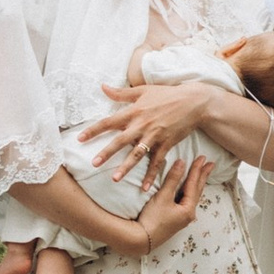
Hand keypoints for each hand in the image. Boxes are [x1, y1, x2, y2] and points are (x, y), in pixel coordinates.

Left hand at [87, 77, 216, 179]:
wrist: (193, 101)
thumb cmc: (166, 94)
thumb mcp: (143, 90)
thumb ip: (121, 93)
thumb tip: (102, 87)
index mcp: (135, 111)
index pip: (110, 121)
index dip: (94, 130)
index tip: (80, 139)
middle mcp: (142, 124)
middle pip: (121, 140)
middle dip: (107, 152)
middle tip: (94, 163)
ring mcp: (155, 135)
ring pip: (138, 153)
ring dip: (126, 167)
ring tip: (115, 179)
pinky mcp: (167, 144)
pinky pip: (157, 162)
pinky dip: (151, 175)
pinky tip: (144, 187)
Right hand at [133, 152, 209, 251]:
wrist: (141, 240)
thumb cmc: (152, 218)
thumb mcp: (163, 196)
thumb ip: (173, 179)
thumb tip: (182, 162)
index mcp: (188, 209)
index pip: (193, 185)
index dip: (197, 170)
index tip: (202, 158)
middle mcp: (188, 215)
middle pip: (197, 191)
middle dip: (203, 176)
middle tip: (210, 164)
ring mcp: (182, 219)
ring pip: (192, 196)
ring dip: (197, 184)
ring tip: (203, 174)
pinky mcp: (175, 220)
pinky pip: (187, 201)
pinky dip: (190, 191)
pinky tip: (189, 190)